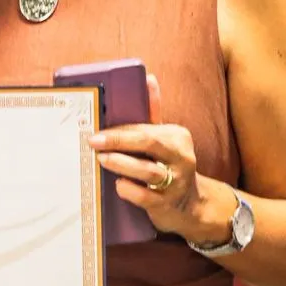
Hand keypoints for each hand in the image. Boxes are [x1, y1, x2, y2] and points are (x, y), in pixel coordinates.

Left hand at [86, 74, 231, 246]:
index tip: (96, 128)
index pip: (146, 128)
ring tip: (101, 159)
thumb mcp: (165, 139)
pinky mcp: (166, 204)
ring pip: (147, 170)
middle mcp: (181, 157)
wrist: (192, 206)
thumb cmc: (170, 166)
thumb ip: (154, 111)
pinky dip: (129, 190)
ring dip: (121, 163)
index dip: (120, 128)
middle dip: (118, 140)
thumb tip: (148, 79)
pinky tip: (118, 185)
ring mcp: (176, 182)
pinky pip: (145, 196)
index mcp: (177, 137)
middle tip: (93, 141)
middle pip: (149, 143)